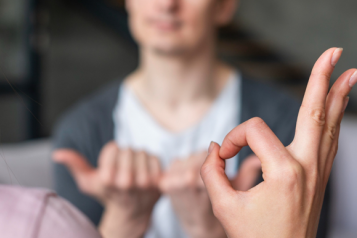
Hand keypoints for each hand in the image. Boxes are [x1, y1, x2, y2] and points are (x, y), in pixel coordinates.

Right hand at [53, 142, 160, 237]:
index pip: (113, 147)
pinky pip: (155, 158)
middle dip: (125, 155)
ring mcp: (145, 183)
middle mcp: (126, 182)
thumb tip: (57, 154)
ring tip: (134, 170)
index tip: (111, 164)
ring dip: (138, 158)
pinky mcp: (159, 183)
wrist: (132, 212)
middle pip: (128, 150)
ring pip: (142, 153)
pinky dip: (150, 162)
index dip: (112, 153)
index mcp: (107, 180)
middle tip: (123, 168)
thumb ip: (74, 165)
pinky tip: (145, 172)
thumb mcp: (88, 182)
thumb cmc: (107, 194)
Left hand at [159, 152, 260, 237]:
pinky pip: (175, 163)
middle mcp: (182, 181)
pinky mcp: (163, 183)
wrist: (200, 227)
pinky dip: (182, 166)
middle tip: (212, 174)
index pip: (207, 157)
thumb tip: (257, 158)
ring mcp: (170, 182)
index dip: (215, 154)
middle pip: (196, 155)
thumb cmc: (222, 210)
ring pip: (186, 158)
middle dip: (206, 159)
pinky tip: (189, 179)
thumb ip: (248, 172)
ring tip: (200, 179)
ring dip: (193, 162)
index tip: (222, 153)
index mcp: (198, 183)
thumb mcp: (239, 191)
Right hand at [201, 48, 355, 237]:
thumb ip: (211, 172)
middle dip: (322, 80)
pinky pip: (329, 141)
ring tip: (349, 73)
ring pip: (329, 125)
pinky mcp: (319, 177)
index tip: (224, 157)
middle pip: (314, 113)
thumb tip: (216, 148)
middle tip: (333, 52)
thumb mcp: (224, 207)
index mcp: (283, 172)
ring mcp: (318, 172)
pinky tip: (336, 108)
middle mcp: (307, 167)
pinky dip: (333, 120)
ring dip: (337, 97)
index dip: (233, 138)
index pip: (253, 132)